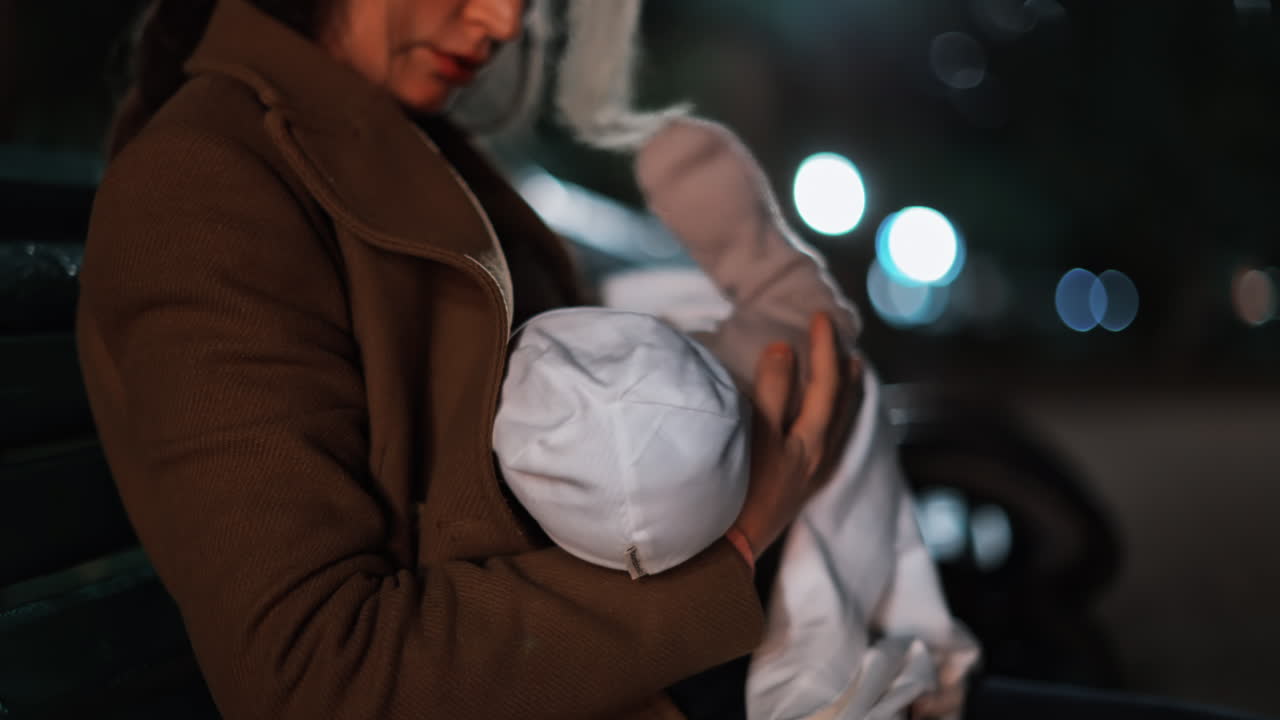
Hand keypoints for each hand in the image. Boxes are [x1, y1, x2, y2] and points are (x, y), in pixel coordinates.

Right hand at [729, 312, 860, 559]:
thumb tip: (785, 350)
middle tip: (840, 339)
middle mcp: (818, 459)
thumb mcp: (754, 437)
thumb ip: (774, 393)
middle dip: (842, 368)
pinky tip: (829, 424)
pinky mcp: (799, 490)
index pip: (826, 384)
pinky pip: (831, 443)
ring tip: (851, 372)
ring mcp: (811, 476)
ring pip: (840, 426)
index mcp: (811, 443)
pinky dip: (836, 421)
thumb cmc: (736, 494)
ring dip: (846, 394)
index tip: (820, 317)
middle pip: (842, 404)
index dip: (824, 348)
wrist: (726, 556)